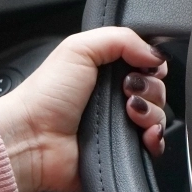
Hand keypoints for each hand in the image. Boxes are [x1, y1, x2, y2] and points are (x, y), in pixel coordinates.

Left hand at [0, 29, 167, 191]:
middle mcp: (115, 98)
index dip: (152, 65)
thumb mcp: (79, 48)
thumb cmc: (45, 96)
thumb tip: (155, 53)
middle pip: (157, 90)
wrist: (32, 139)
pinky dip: (155, 140)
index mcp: (106, 72)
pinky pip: (154, 146)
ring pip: (159, 117)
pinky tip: (145, 135)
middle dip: (151, 89)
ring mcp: (120, 126)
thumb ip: (120, 38)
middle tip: (126, 91)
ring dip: (152, 113)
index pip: (146, 65)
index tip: (143, 67)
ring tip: (129, 114)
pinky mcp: (123, 152)